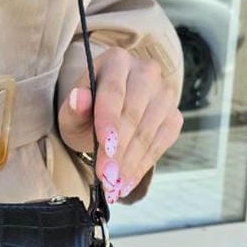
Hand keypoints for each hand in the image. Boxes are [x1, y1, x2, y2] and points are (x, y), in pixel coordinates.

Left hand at [57, 46, 183, 202]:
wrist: (107, 117)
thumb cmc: (85, 113)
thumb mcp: (71, 113)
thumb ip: (73, 109)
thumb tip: (78, 98)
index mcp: (116, 61)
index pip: (113, 93)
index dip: (108, 124)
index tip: (104, 150)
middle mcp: (145, 70)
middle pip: (134, 114)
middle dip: (119, 150)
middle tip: (105, 178)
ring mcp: (164, 92)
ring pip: (149, 130)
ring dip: (131, 162)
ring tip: (113, 185)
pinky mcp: (174, 115)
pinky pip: (162, 141)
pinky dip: (143, 164)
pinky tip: (128, 181)